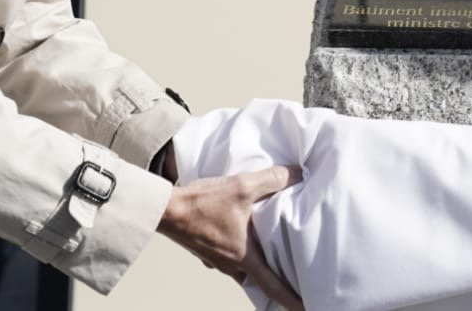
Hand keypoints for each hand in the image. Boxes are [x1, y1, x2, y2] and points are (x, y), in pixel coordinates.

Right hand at [158, 164, 304, 309]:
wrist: (166, 209)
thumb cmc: (202, 203)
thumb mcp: (243, 186)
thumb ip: (273, 179)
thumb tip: (297, 173)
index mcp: (244, 257)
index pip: (272, 285)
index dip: (290, 299)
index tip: (305, 308)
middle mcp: (230, 264)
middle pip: (258, 279)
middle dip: (275, 280)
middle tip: (294, 276)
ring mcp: (216, 260)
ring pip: (243, 268)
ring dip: (256, 264)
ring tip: (272, 253)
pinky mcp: (206, 251)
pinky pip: (228, 257)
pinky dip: (240, 251)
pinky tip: (244, 235)